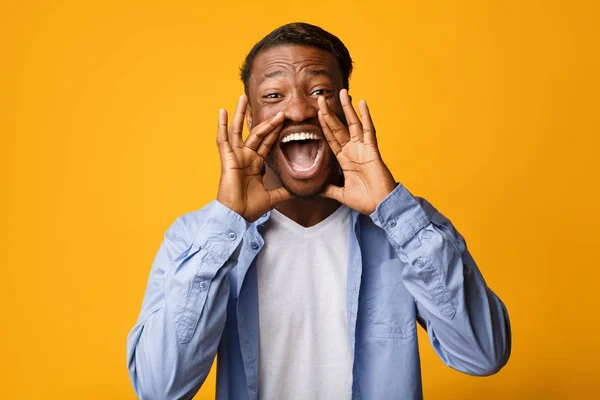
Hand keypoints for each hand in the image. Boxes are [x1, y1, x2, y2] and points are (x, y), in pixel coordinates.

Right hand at [216, 94, 291, 221]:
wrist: (237, 216)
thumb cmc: (250, 208)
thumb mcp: (273, 197)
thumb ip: (284, 191)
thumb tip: (298, 191)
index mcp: (255, 164)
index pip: (267, 142)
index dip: (275, 131)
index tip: (285, 119)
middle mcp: (245, 157)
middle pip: (256, 133)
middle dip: (268, 121)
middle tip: (279, 108)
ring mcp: (236, 156)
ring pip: (238, 130)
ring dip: (240, 113)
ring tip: (243, 97)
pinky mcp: (227, 159)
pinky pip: (223, 139)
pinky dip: (222, 125)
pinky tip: (222, 111)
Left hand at [317, 89, 396, 214]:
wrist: (381, 207)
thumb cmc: (365, 201)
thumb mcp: (340, 195)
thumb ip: (328, 189)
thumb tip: (314, 189)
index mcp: (345, 160)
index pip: (331, 139)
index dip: (324, 126)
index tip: (316, 113)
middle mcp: (353, 151)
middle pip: (338, 128)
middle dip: (329, 113)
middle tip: (320, 98)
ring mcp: (363, 149)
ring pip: (353, 124)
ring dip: (346, 108)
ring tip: (341, 92)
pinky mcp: (372, 150)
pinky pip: (369, 130)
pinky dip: (366, 116)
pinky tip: (362, 103)